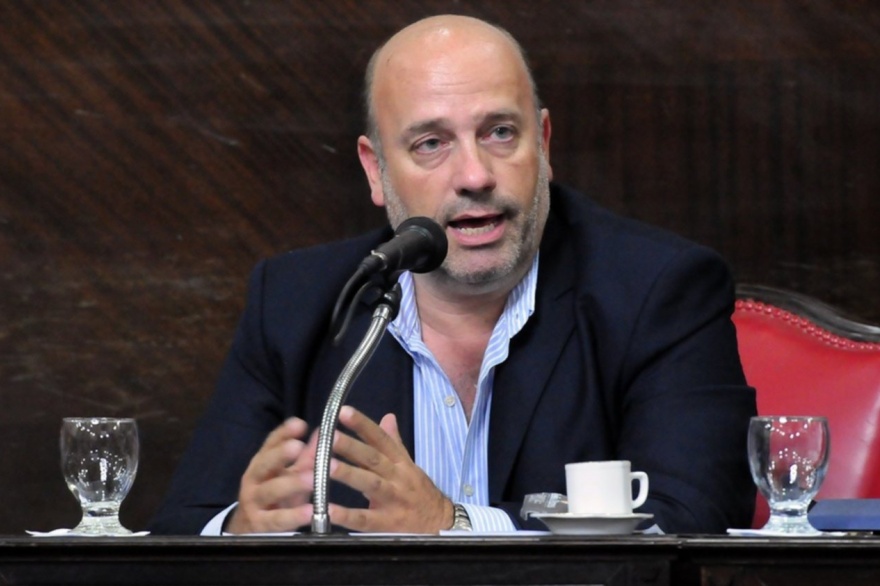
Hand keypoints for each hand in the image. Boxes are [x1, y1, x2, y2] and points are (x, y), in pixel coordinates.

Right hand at [225, 417, 317, 533]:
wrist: (248, 529)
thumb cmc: (276, 497)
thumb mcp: (290, 475)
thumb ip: (306, 456)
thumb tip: (324, 433)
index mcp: (262, 463)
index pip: (270, 444)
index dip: (284, 433)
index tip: (300, 423)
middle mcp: (254, 479)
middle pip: (265, 464)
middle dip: (280, 454)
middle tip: (298, 446)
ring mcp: (254, 501)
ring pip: (271, 491)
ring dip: (291, 484)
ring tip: (312, 479)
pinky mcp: (260, 524)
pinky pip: (277, 519)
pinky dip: (293, 516)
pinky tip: (309, 511)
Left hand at [328, 406, 452, 533]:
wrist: (439, 522)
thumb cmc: (419, 491)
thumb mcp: (408, 464)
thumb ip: (394, 441)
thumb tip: (387, 416)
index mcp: (399, 462)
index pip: (381, 439)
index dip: (363, 425)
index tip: (344, 412)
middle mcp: (397, 477)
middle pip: (373, 459)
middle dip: (352, 446)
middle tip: (330, 435)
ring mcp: (393, 500)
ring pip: (371, 484)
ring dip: (350, 475)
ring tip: (328, 466)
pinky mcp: (387, 524)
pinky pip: (366, 520)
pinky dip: (348, 516)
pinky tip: (330, 510)